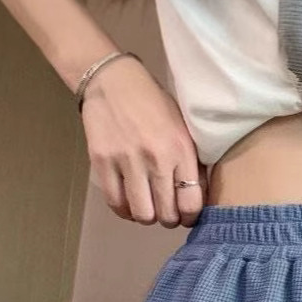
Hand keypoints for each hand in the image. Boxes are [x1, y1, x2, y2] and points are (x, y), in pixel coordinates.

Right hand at [80, 54, 206, 228]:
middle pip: (167, 215)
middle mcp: (156, 158)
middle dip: (169, 219)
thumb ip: (191, 162)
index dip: (190, 217)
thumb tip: (199, 198)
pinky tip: (129, 202)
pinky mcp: (102, 162)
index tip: (186, 216)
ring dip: (146, 217)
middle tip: (166, 212)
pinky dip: (124, 210)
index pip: (191, 203)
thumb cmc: (154, 106)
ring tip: (147, 207)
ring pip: (142, 215)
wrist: (113, 81)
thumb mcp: (183, 129)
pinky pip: (116, 203)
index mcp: (181, 150)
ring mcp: (127, 161)